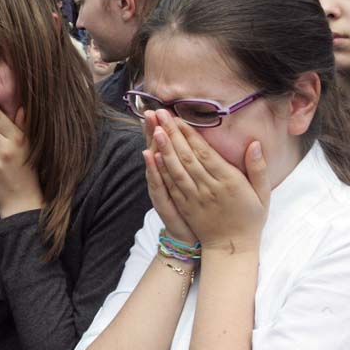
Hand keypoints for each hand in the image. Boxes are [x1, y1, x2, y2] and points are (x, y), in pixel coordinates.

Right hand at [142, 110, 195, 243]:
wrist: (193, 240)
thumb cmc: (199, 212)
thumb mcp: (197, 186)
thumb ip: (196, 164)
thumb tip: (194, 142)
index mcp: (177, 173)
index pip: (170, 146)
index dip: (165, 128)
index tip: (162, 108)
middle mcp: (166, 180)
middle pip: (159, 151)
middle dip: (155, 130)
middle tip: (151, 110)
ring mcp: (163, 191)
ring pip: (157, 165)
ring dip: (153, 145)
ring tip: (151, 127)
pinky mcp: (164, 203)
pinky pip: (157, 185)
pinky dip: (153, 171)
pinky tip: (150, 156)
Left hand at [151, 109, 269, 251]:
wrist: (232, 249)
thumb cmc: (250, 218)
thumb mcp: (263, 193)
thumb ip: (258, 168)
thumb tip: (255, 143)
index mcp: (229, 181)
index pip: (205, 153)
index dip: (190, 134)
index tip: (178, 117)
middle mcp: (209, 188)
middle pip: (187, 157)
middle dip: (172, 133)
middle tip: (160, 113)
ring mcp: (195, 198)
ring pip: (176, 169)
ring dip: (163, 148)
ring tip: (155, 129)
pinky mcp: (185, 207)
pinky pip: (171, 186)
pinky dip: (161, 170)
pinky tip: (152, 156)